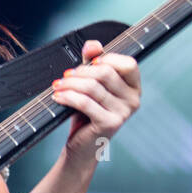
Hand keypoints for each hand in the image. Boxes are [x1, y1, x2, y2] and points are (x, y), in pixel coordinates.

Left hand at [51, 39, 140, 169]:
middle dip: (81, 71)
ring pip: (92, 87)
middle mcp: (133, 100)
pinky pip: (85, 102)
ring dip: (70, 83)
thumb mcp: (91, 85)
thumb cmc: (87, 115)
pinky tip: (58, 96)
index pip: (128, 63)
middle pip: (106, 73)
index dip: (107, 58)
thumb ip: (93, 62)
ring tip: (58, 86)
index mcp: (133, 88)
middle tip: (66, 76)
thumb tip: (92, 45)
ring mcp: (123, 113)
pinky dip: (68, 97)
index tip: (89, 62)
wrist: (82, 147)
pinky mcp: (109, 123)